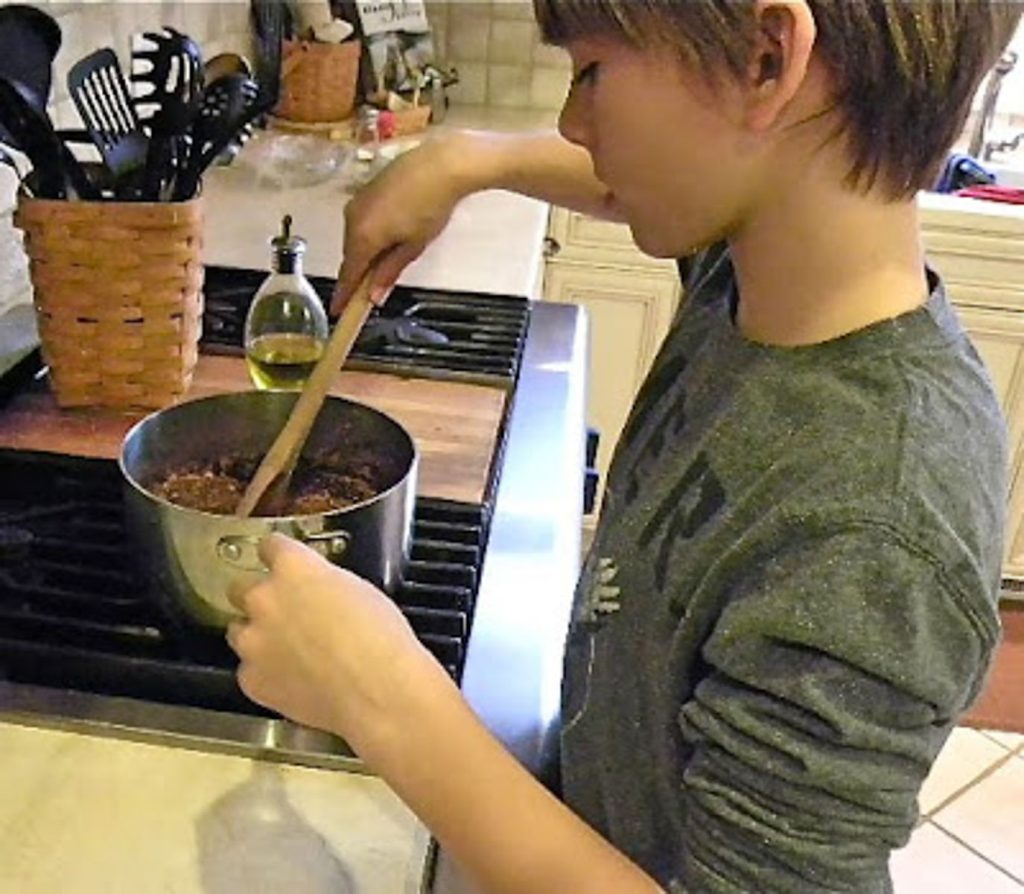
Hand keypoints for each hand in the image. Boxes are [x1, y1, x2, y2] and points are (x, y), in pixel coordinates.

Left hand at [226, 533, 428, 748]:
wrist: (376, 690)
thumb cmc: (379, 639)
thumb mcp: (358, 589)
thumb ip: (323, 582)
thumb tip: (316, 591)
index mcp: (294, 567)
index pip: (270, 546)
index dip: (277, 554)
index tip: (278, 559)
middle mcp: (264, 599)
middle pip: (241, 588)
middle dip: (260, 598)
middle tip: (285, 612)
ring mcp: (253, 641)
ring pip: (239, 631)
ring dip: (258, 636)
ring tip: (289, 651)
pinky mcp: (252, 679)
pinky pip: (250, 671)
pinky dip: (266, 674)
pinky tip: (293, 679)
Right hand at [331, 133, 472, 313]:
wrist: (441, 163)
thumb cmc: (431, 205)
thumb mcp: (413, 246)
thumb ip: (390, 271)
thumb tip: (374, 295)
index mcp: (362, 236)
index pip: (348, 274)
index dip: (344, 295)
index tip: (338, 311)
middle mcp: (352, 218)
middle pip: (351, 255)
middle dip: (359, 274)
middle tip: (370, 292)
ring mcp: (357, 201)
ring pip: (356, 237)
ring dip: (367, 252)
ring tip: (389, 260)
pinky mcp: (366, 189)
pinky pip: (362, 220)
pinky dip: (370, 234)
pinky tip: (390, 235)